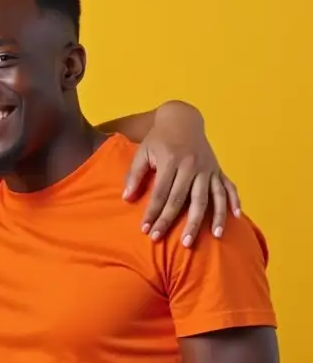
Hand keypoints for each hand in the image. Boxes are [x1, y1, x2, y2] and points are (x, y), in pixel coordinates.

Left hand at [122, 102, 241, 246]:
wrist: (182, 120)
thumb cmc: (158, 139)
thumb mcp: (143, 152)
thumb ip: (134, 175)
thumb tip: (126, 198)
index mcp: (172, 161)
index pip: (161, 193)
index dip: (153, 213)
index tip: (146, 230)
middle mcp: (192, 166)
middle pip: (184, 200)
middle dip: (175, 222)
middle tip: (172, 242)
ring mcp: (208, 169)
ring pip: (209, 197)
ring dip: (210, 218)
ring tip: (211, 237)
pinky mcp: (218, 169)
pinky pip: (228, 187)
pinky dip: (234, 201)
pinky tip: (235, 217)